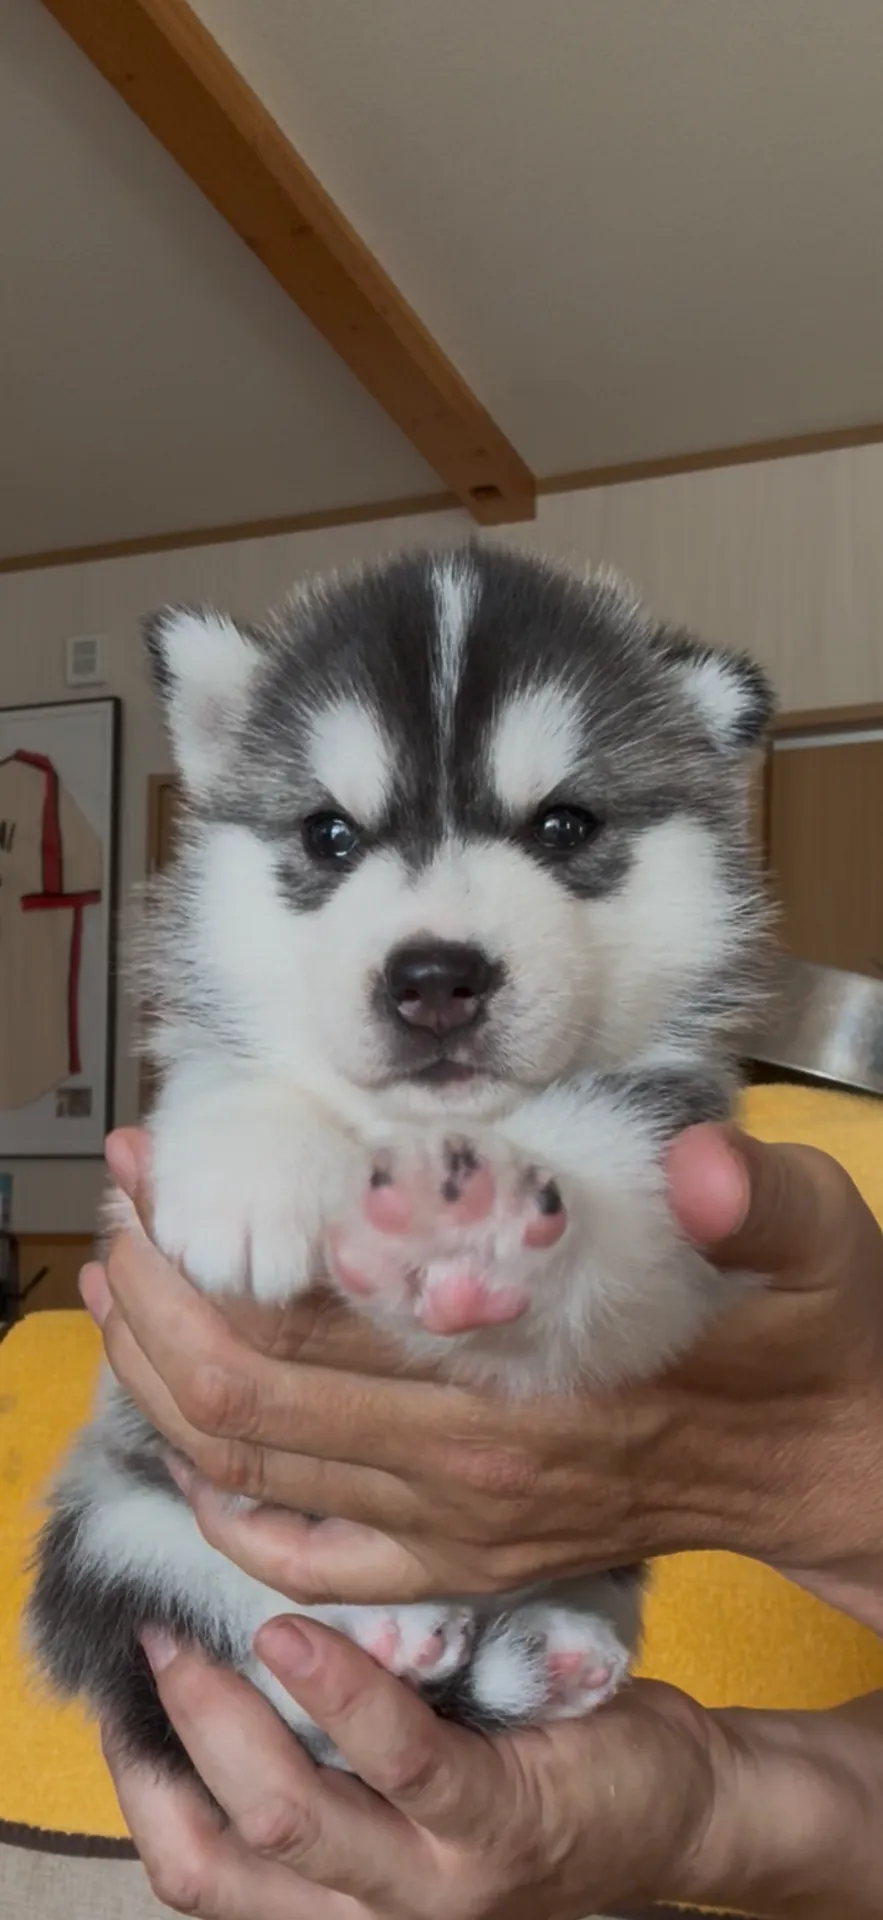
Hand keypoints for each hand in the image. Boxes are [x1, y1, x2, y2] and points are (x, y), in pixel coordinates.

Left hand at [84, 1122, 882, 1614]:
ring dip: (161, 1389)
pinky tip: (192, 1437)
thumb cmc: (809, 1342)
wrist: (832, 1467)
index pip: (297, 1332)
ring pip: (247, 1487)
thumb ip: (759, 1203)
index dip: (196, 1251)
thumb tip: (702, 1163)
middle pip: (238, 1410)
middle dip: (149, 1308)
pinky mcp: (464, 1560)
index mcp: (521, 1395)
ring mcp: (455, 1535)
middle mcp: (464, 1480)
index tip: (152, 1164)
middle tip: (120, 1208)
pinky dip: (224, 1507)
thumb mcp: (818, 1246)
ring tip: (125, 1289)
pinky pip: (305, 1564)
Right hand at [106, 1613, 882, 1919]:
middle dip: (165, 1744)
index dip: (140, 1791)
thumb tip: (236, 1637)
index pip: (200, 1872)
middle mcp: (374, 1911)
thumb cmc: (532, 1762)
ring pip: (287, 1816)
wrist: (683, 1806)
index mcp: (343, 1898)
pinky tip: (293, 1631)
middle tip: (146, 1639)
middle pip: (218, 1856)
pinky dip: (337, 1692)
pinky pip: (399, 1758)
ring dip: (222, 1720)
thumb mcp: (414, 1777)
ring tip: (189, 1630)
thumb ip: (333, 1741)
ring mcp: (435, 1882)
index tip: (116, 1697)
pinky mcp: (499, 1821)